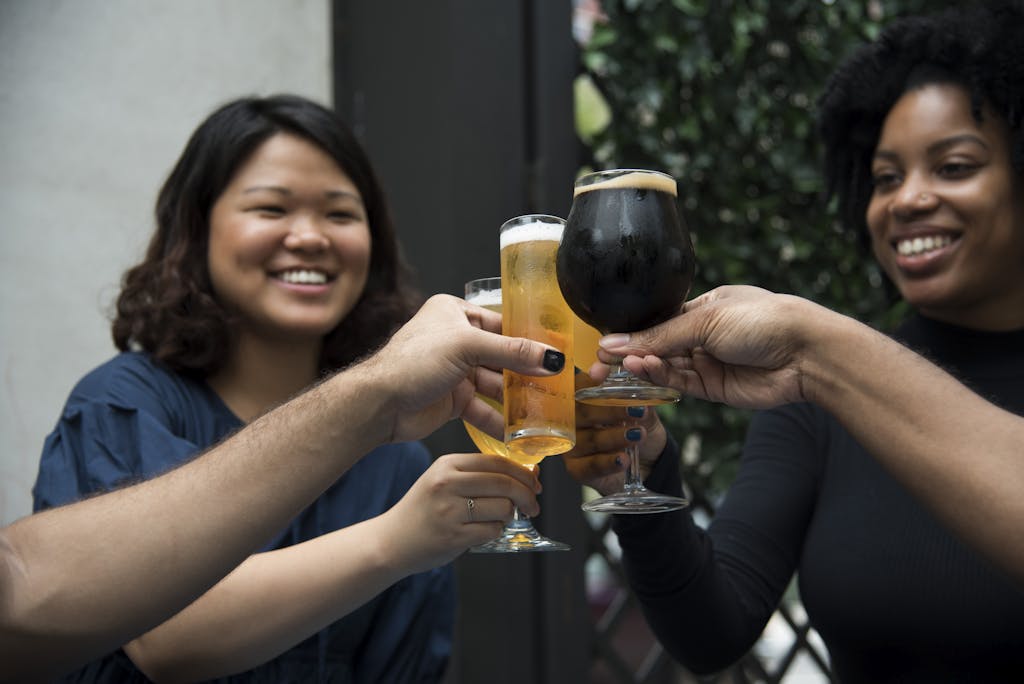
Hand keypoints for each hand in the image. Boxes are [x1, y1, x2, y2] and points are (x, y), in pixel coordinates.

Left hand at [364, 294, 565, 442]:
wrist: (379, 404)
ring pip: (495, 384)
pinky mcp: (453, 399)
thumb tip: (551, 357)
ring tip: (543, 411)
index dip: (529, 339)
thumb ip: (511, 352)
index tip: (557, 353)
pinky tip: (518, 432)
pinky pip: (484, 408)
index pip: (502, 324)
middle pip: (502, 356)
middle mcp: (456, 340)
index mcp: (455, 312)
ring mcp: (455, 371)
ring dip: (516, 399)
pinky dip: (499, 419)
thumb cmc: (412, 362)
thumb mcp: (466, 346)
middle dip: (527, 373)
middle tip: (557, 385)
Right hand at [377, 453, 541, 573]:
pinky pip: (492, 530)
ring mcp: (449, 510)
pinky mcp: (452, 536)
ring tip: (499, 519)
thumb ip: (480, 475)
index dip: (522, 472)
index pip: (496, 461)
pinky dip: (496, 531)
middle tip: (533, 505)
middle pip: (504, 483)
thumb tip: (529, 473)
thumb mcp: (444, 481)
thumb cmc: (424, 510)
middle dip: (527, 495)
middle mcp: (447, 483)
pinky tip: (484, 531)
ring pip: (502, 508)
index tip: (534, 482)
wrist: (391, 541)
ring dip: (509, 516)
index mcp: (447, 464)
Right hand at [560, 373, 667, 494]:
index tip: (605, 375)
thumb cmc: (638, 427)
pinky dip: (608, 463)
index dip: (591, 381)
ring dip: (614, 437)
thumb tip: (640, 387)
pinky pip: (589, 466)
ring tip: (638, 435)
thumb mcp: (643, 409)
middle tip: (636, 410)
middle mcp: (572, 421)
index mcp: (583, 399)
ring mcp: (572, 446)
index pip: (580, 386)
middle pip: (581, 412)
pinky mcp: (577, 469)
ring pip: (588, 440)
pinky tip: (623, 459)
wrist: (647, 461)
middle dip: (609, 410)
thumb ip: (640, 398)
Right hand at [591, 285, 811, 408]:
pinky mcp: (714, 388)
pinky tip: (644, 369)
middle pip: (656, 346)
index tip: (601, 343)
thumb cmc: (763, 319)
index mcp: (702, 307)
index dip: (629, 332)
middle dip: (628, 353)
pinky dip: (660, 378)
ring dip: (643, 365)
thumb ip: (657, 336)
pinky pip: (679, 384)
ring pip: (664, 366)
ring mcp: (708, 362)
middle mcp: (703, 335)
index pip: (656, 321)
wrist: (806, 352)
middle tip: (600, 362)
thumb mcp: (704, 319)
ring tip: (625, 363)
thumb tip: (612, 342)